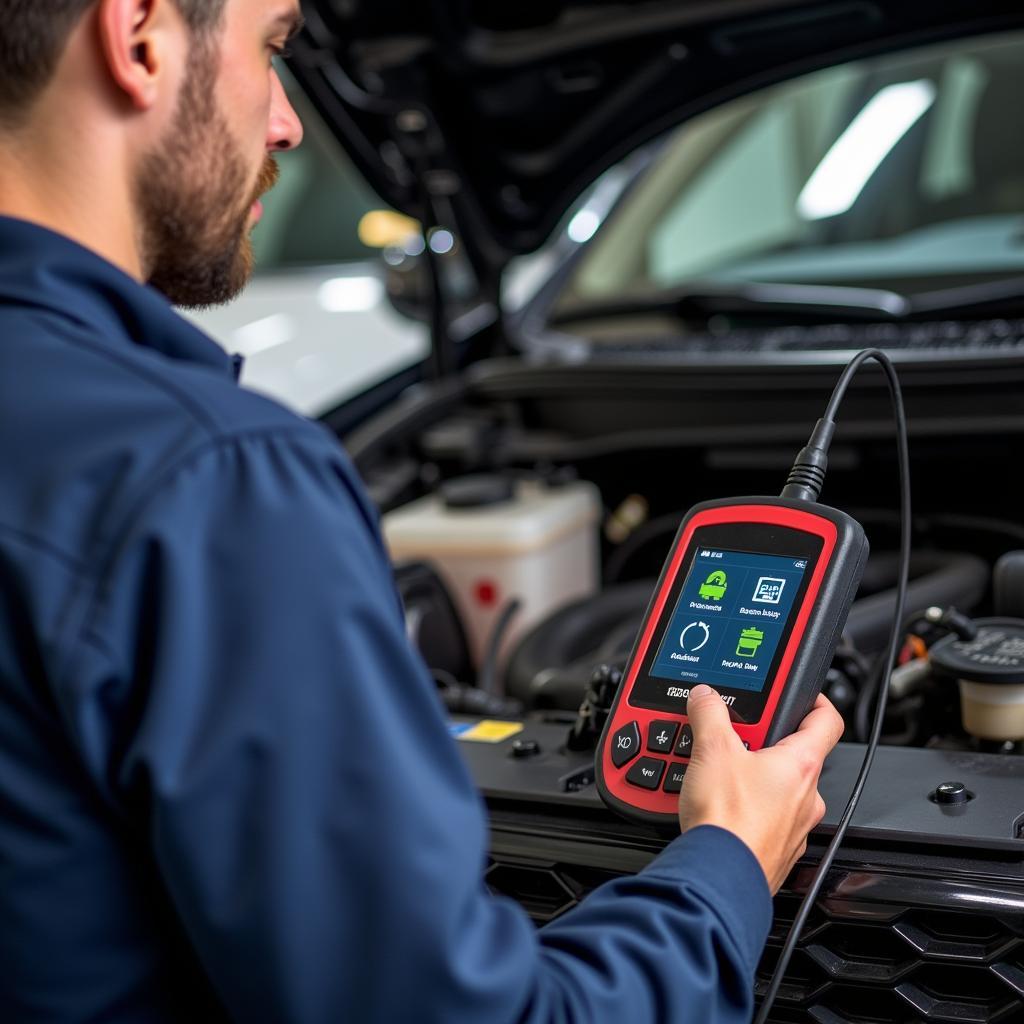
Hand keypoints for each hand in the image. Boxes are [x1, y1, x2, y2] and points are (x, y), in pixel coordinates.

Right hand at [677, 685, 843, 893]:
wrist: (719, 876)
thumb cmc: (729, 819)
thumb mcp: (712, 750)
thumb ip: (710, 714)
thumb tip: (707, 696)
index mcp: (802, 764)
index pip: (827, 721)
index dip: (817, 701)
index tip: (803, 694)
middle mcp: (808, 796)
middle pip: (793, 754)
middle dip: (763, 741)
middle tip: (734, 736)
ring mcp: (795, 827)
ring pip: (778, 789)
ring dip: (753, 776)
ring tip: (717, 771)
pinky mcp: (776, 850)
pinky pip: (765, 817)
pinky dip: (746, 806)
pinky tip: (719, 805)